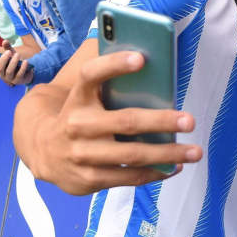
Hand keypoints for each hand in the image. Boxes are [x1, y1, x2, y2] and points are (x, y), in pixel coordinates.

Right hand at [0, 46, 33, 84]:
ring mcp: (10, 79)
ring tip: (18, 54)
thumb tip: (5, 41)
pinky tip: (26, 61)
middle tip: (9, 52)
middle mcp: (2, 74)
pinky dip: (22, 67)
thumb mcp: (12, 54)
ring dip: (13, 62)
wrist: (27, 71)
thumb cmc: (16, 62)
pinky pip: (20, 74)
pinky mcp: (19, 81)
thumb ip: (8, 48)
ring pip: (9, 71)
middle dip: (4, 59)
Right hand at [33, 50, 200, 194]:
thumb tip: (153, 74)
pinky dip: (155, 172)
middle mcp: (77, 125)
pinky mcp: (89, 178)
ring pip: (133, 155)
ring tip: (194, 151)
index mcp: (77, 97)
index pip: (92, 74)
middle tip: (190, 120)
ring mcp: (82, 154)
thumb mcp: (84, 96)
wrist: (42, 151)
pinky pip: (129, 177)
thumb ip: (108, 83)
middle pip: (126, 121)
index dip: (114, 64)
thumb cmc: (77, 116)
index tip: (141, 58)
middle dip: (162, 121)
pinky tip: (173, 167)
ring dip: (167, 154)